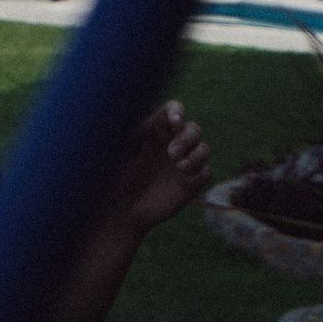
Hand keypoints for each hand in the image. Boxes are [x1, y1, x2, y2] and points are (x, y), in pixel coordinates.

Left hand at [108, 101, 209, 236]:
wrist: (122, 209)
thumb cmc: (116, 177)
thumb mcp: (122, 152)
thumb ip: (138, 134)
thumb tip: (150, 116)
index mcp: (155, 132)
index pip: (173, 111)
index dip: (177, 111)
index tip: (173, 121)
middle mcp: (172, 144)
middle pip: (193, 128)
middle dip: (187, 137)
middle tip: (171, 153)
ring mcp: (183, 164)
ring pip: (204, 148)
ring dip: (196, 154)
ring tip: (179, 166)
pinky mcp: (190, 183)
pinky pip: (206, 171)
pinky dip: (200, 172)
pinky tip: (185, 178)